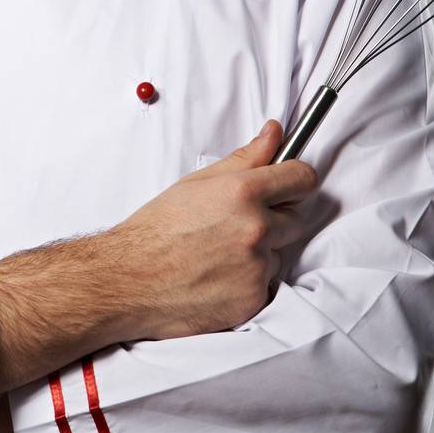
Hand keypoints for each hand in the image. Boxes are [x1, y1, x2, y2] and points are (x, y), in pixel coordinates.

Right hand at [112, 120, 317, 338]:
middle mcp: (256, 228)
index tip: (290, 184)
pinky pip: (265, 285)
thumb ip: (244, 158)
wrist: (130, 280)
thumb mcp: (197, 183)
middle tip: (236, 225)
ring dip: (258, 254)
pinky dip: (247, 282)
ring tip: (217, 255)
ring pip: (278, 254)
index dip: (296, 179)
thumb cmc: (157, 230)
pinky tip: (216, 278)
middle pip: (296, 218)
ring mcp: (257, 267)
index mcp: (243, 193)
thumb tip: (274, 133)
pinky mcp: (254, 299)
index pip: (302, 178)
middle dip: (274, 219)